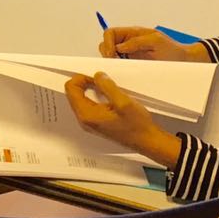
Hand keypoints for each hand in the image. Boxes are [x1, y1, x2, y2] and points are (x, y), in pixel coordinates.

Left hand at [64, 73, 180, 166]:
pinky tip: (108, 96)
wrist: (147, 141)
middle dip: (85, 83)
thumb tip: (98, 76)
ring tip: (106, 87)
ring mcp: (90, 123)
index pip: (71, 90)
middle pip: (73, 94)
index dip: (81, 78)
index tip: (95, 77)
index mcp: (87, 115)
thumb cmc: (137, 126)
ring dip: (91, 90)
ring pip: (81, 99)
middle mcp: (85, 121)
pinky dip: (95, 97)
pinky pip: (89, 105)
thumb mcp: (124, 102)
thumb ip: (108, 86)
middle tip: (101, 80)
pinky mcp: (97, 123)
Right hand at [100, 26, 209, 61]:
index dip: (107, 42)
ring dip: (111, 61)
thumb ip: (137, 42)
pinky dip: (117, 68)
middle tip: (114, 63)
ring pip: (111, 55)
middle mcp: (129, 43)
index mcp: (133, 33)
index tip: (112, 54)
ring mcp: (130, 54)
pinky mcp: (133, 64)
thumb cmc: (173, 49)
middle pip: (107, 43)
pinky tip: (122, 72)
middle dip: (106, 52)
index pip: (111, 33)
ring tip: (119, 67)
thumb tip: (119, 47)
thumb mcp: (156, 41)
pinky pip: (120, 65)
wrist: (184, 62)